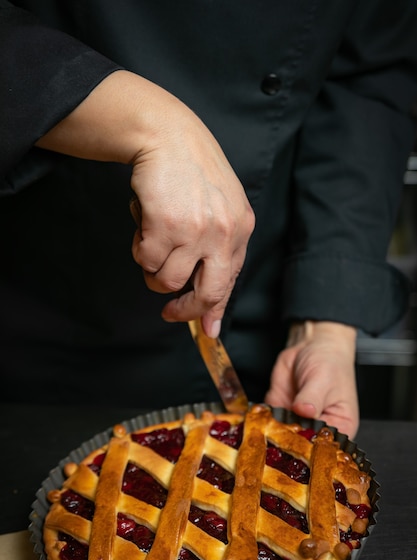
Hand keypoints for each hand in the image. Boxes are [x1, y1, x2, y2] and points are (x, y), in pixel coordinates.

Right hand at [36, 70, 254, 337]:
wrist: (168, 135)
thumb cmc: (192, 173)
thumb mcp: (221, 209)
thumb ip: (218, 255)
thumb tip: (209, 316)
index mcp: (240, 230)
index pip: (230, 284)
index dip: (213, 310)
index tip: (205, 329)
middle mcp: (222, 233)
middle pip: (206, 294)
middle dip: (185, 309)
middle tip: (169, 311)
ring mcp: (194, 230)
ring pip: (166, 280)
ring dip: (154, 268)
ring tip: (154, 239)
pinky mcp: (164, 225)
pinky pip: (144, 260)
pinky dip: (139, 247)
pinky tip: (145, 223)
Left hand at [264, 321, 358, 438]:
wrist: (311, 346)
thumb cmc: (329, 363)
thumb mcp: (323, 379)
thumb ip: (312, 397)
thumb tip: (304, 410)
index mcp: (339, 427)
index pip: (326, 447)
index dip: (311, 449)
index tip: (298, 443)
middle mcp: (317, 430)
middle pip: (302, 446)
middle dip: (288, 442)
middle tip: (278, 435)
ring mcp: (296, 422)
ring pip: (281, 436)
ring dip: (271, 432)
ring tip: (267, 425)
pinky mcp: (278, 412)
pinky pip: (266, 421)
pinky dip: (260, 420)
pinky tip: (258, 417)